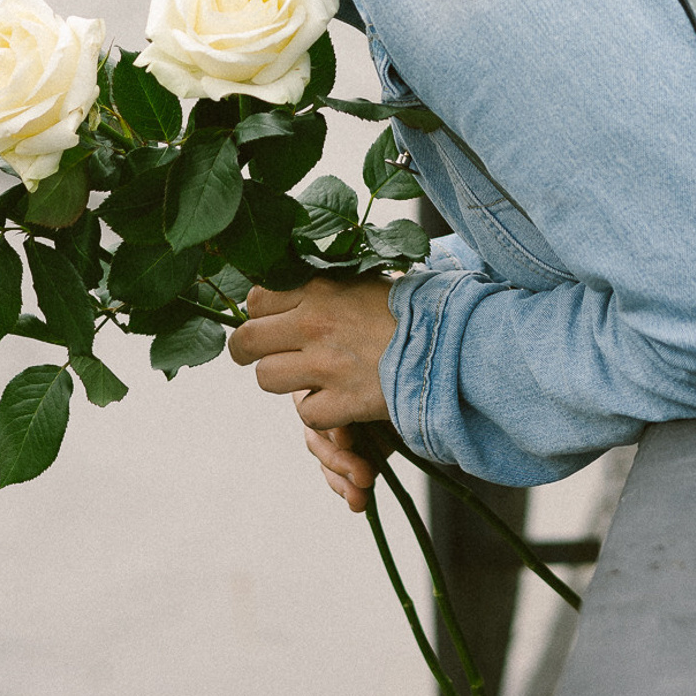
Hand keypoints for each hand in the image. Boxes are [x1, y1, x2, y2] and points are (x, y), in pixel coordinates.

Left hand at [229, 277, 397, 506]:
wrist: (450, 342)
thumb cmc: (412, 308)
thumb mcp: (365, 282)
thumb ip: (327, 286)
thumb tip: (299, 287)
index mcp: (320, 289)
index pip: (257, 297)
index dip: (258, 311)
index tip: (265, 320)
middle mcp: (314, 324)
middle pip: (247, 340)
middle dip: (244, 350)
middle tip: (254, 355)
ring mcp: (326, 366)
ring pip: (267, 378)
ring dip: (281, 380)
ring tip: (301, 378)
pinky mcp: (342, 402)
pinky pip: (306, 413)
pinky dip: (320, 411)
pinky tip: (337, 401)